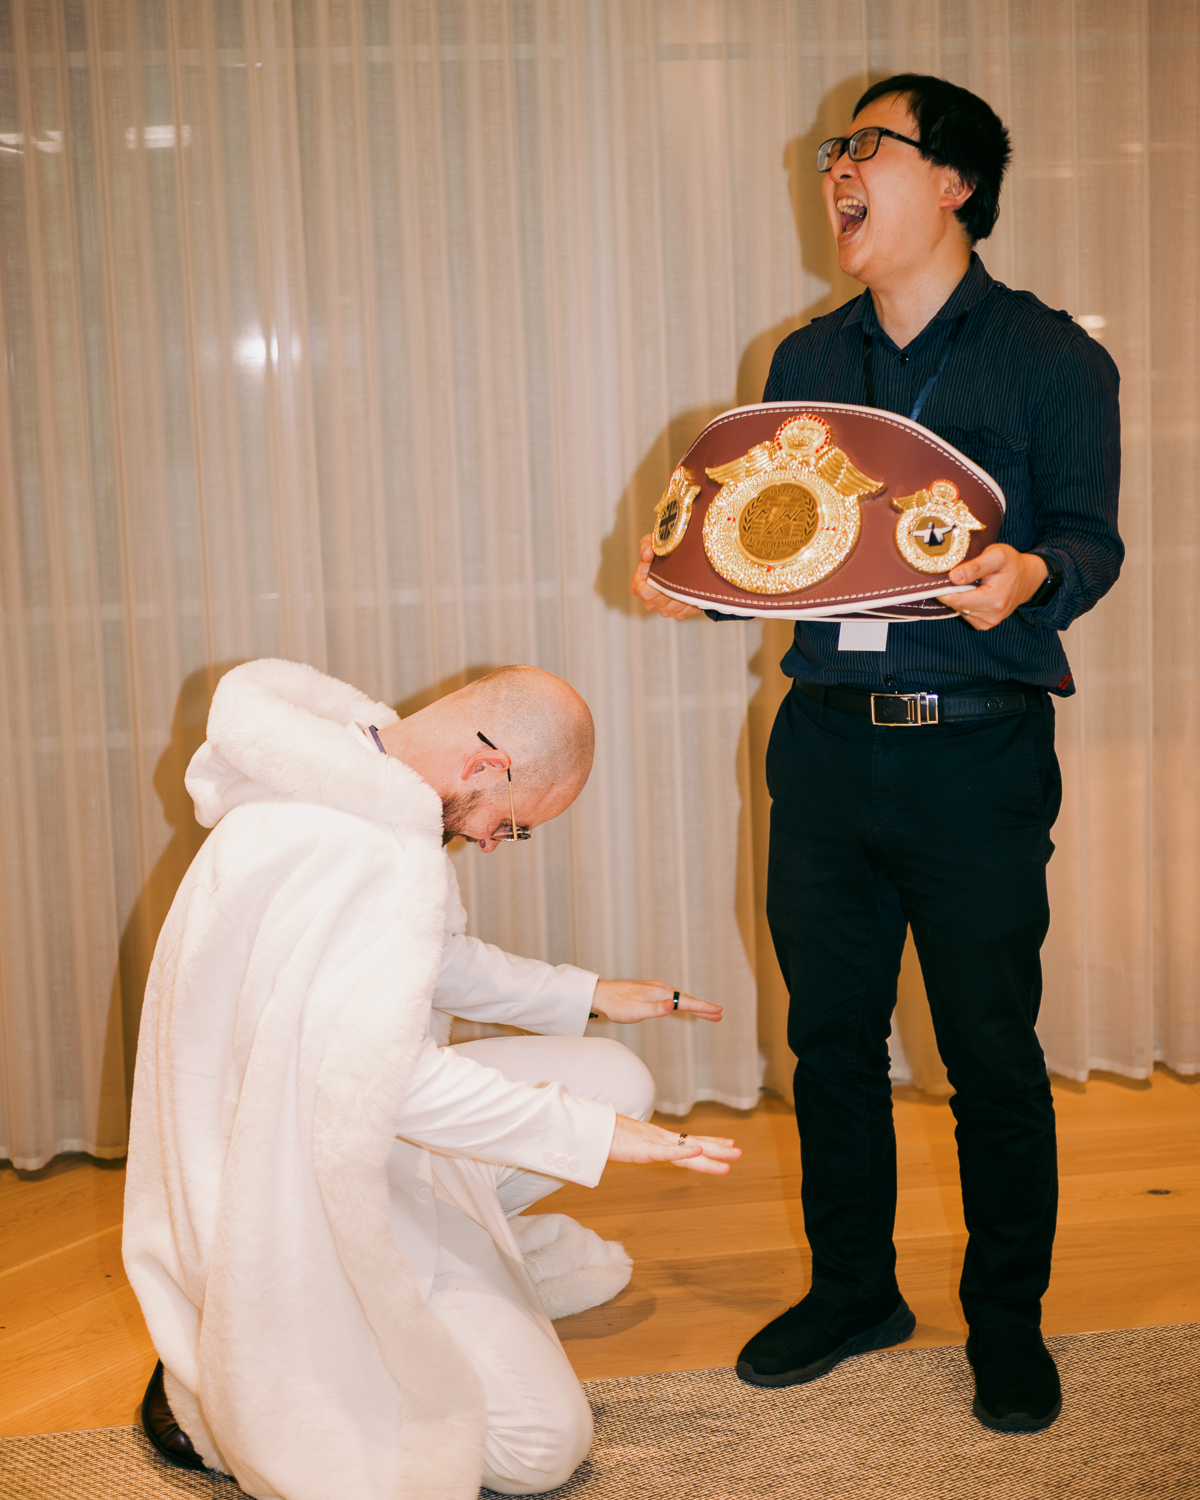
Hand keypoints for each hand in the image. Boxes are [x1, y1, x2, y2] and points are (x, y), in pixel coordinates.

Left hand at [591, 979, 721, 1024]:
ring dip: (695, 1006)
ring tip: (708, 1013)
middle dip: (703, 1008)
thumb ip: (655, 1009)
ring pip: (680, 999)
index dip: (703, 1008)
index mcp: (660, 993)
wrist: (601, 995)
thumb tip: (672, 1005)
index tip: (718, 1011)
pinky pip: (673, 998)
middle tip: (720, 1014)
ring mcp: (655, 990)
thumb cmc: (616, 1005)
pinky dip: (683, 1003)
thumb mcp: (635, 1011)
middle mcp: (660, 989)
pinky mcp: (650, 993)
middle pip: (686, 1000)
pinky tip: (683, 1006)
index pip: (686, 1002)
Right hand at [608, 1113, 740, 1174]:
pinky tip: (699, 1150)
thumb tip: (638, 1151)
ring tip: (730, 1154)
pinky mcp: (643, 1148)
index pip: (689, 1140)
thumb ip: (636, 1147)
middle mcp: (660, 1138)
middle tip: (739, 1152)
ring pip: (688, 1149)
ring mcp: (653, 1142)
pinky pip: (667, 1151)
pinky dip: (684, 1151)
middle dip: (718, 1149)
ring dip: (711, 1152)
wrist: (589, 1129)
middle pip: (694, 1144)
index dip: (709, 1142)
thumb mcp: (626, 1144)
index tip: (728, 1143)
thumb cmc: (604, 1136)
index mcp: (656, 1138)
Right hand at [631, 532, 702, 618]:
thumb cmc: (662, 552)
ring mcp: (665, 610)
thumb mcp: (653, 543)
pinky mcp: (680, 614)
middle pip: (663, 601)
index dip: (657, 584)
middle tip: (683, 573)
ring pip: (676, 606)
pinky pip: (688, 610)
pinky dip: (693, 599)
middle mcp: (650, 602)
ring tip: (689, 579)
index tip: (666, 572)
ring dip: (684, 594)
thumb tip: (648, 553)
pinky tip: (693, 588)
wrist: (678, 560)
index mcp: (639, 587)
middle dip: (673, 588)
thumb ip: (647, 545)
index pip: (645, 593)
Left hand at [937, 544, 1049, 630]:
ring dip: (960, 596)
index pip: (955, 600)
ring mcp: (987, 623)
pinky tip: (975, 592)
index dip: (944, 589)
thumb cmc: (1011, 564)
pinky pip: (965, 613)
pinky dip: (965, 602)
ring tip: (972, 583)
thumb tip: (953, 577)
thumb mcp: (996, 555)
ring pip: (958, 609)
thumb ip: (975, 566)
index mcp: (993, 600)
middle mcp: (990, 616)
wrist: (1027, 578)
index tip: (940, 578)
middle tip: (958, 575)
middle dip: (952, 591)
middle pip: (955, 605)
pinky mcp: (984, 624)